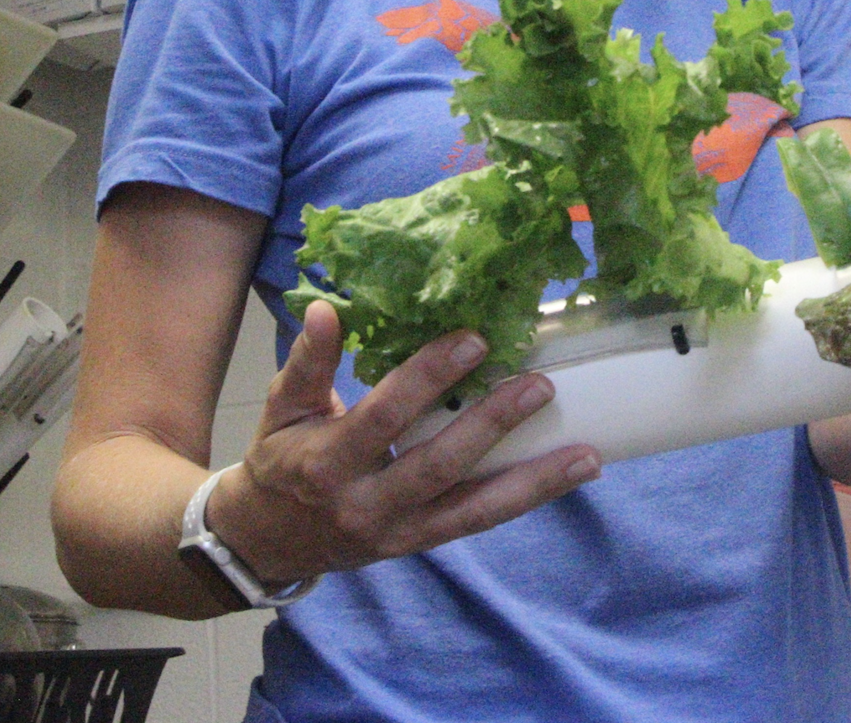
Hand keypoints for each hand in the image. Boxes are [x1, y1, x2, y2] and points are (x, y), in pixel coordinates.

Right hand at [206, 300, 599, 584]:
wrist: (265, 540)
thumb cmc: (280, 459)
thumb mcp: (282, 407)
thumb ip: (309, 360)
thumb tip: (328, 308)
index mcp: (328, 461)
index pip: (386, 414)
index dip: (428, 377)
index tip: (474, 340)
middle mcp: (366, 503)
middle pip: (438, 464)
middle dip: (492, 424)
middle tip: (540, 385)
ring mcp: (399, 531)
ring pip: (472, 507)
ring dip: (532, 480)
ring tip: (586, 453)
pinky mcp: (420, 543)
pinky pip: (478, 521)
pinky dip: (525, 497)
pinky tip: (570, 473)